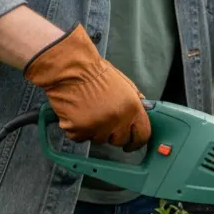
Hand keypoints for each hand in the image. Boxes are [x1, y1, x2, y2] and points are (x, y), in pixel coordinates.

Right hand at [22, 25, 151, 149]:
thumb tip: (143, 110)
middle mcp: (118, 120)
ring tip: (87, 111)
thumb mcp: (124, 84)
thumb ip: (135, 100)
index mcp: (133, 108)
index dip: (136, 142)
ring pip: (99, 140)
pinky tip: (75, 114)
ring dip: (93, 131)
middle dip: (112, 134)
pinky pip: (79, 138)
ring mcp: (98, 126)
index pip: (142, 136)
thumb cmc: (94, 72)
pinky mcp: (79, 130)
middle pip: (119, 141)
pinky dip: (76, 129)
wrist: (69, 68)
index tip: (131, 144)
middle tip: (102, 120)